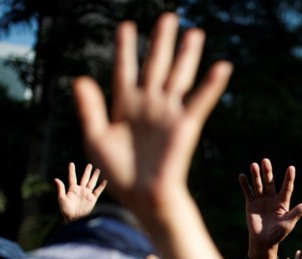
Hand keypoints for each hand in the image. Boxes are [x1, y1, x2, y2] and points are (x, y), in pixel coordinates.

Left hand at [54, 162, 106, 222]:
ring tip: (98, 170)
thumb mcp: (61, 198)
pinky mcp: (92, 199)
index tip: (71, 163)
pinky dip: (101, 186)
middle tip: (89, 165)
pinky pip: (98, 191)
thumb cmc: (66, 210)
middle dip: (87, 172)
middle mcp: (80, 190)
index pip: (72, 177)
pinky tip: (105, 181)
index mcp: (72, 189)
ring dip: (94, 176)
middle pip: (84, 178)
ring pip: (92, 183)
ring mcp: (87, 194)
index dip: (72, 170)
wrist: (75, 219)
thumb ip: (61, 188)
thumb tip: (56, 179)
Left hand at [72, 13, 231, 223]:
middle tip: (169, 16)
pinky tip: (221, 66)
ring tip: (195, 32)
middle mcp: (149, 105)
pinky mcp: (185, 125)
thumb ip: (89, 108)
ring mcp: (168, 113)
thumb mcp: (95, 139)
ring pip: (178, 76)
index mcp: (125, 106)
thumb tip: (80, 78)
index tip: (126, 26)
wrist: (142, 196)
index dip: (126, 48)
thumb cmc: (118, 173)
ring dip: (187, 55)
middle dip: (162, 41)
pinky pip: (200, 100)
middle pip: (156, 65)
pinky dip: (211, 84)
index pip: (125, 69)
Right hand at [240, 158, 301, 258]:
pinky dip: (245, 184)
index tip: (291, 168)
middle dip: (268, 172)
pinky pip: (248, 192)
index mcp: (283, 202)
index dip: (289, 178)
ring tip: (254, 165)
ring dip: (256, 175)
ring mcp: (261, 200)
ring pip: (258, 185)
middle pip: (270, 182)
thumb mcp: (289, 223)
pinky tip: (242, 176)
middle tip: (265, 161)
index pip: (287, 188)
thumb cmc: (278, 234)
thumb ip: (297, 212)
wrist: (263, 241)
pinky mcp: (251, 204)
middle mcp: (272, 198)